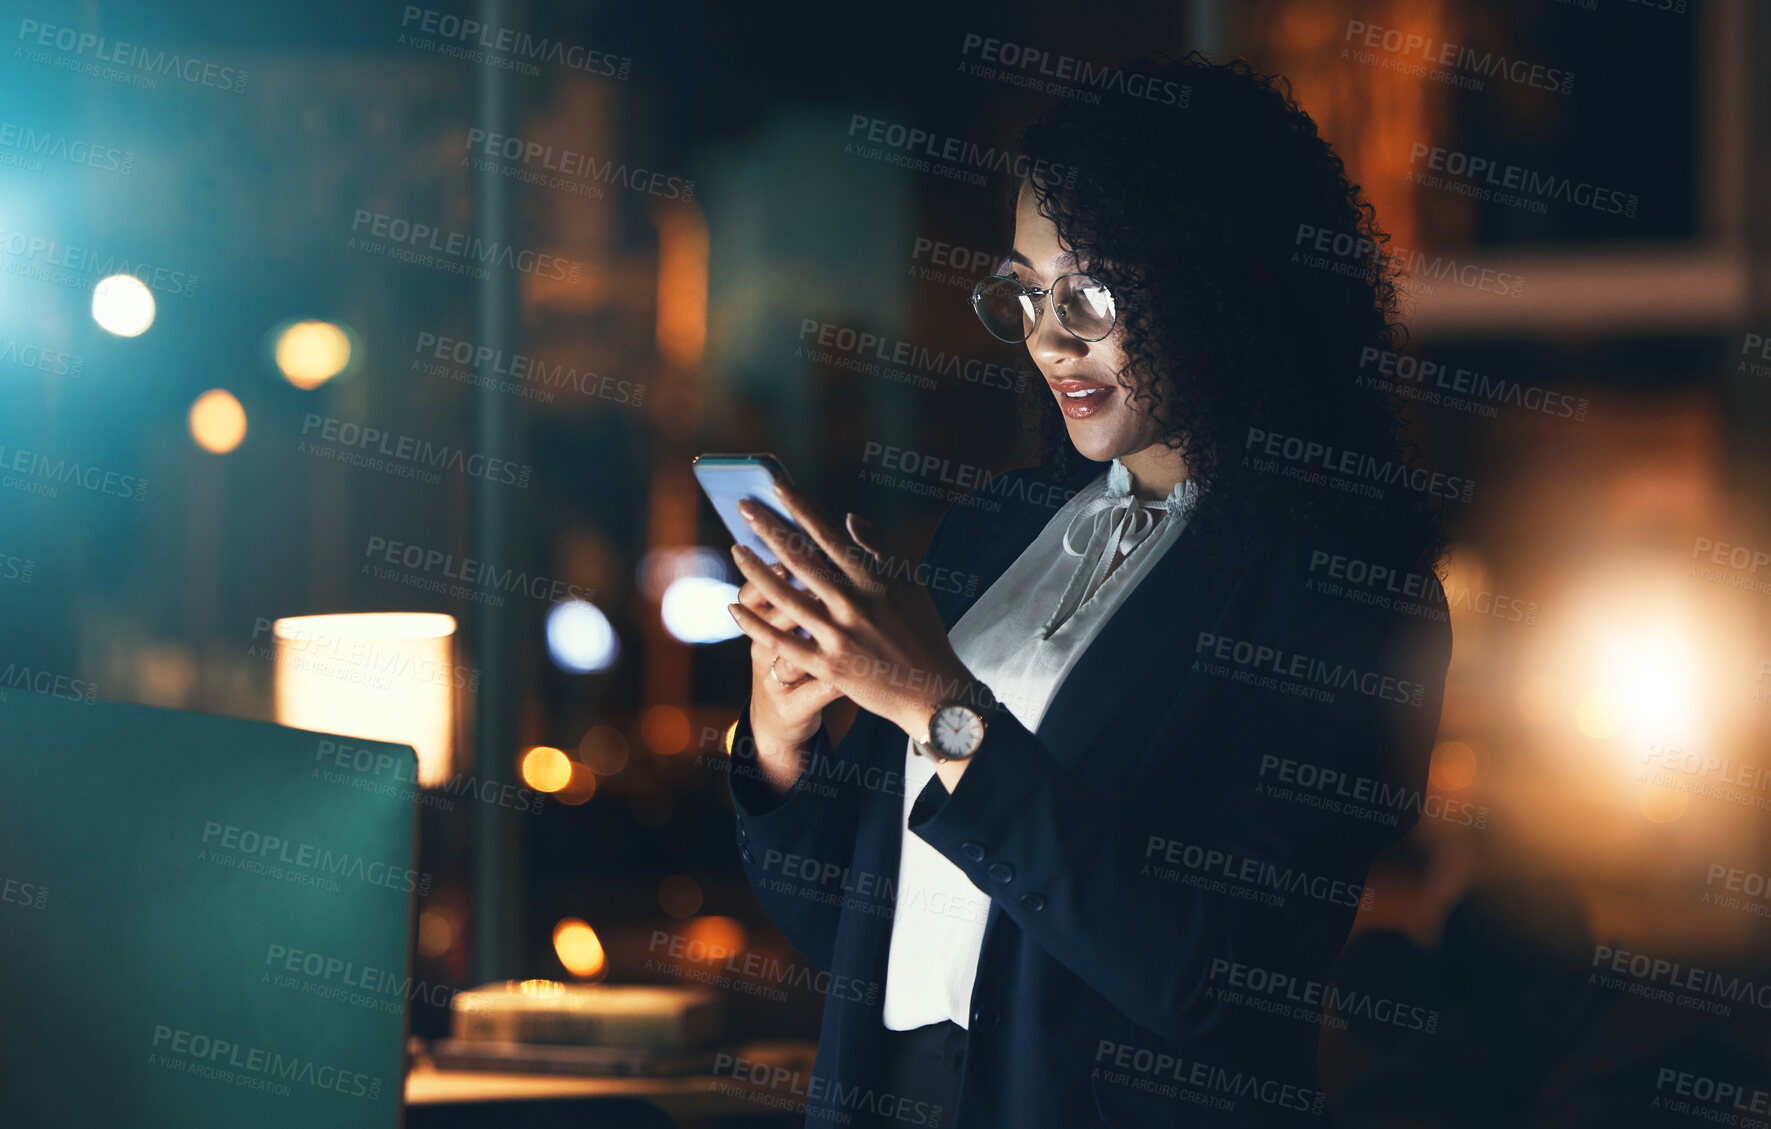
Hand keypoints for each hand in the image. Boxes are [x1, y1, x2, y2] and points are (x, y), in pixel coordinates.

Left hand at [726, 481, 978, 748]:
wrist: (933, 692)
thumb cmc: (923, 632)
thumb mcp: (912, 583)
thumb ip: (880, 548)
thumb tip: (848, 518)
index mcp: (876, 579)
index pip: (830, 535)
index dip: (801, 507)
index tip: (777, 485)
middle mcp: (855, 604)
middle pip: (800, 559)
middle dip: (768, 528)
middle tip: (743, 505)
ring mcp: (839, 636)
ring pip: (784, 598)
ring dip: (755, 571)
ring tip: (736, 549)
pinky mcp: (828, 667)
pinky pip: (782, 642)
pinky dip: (755, 624)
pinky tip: (734, 608)